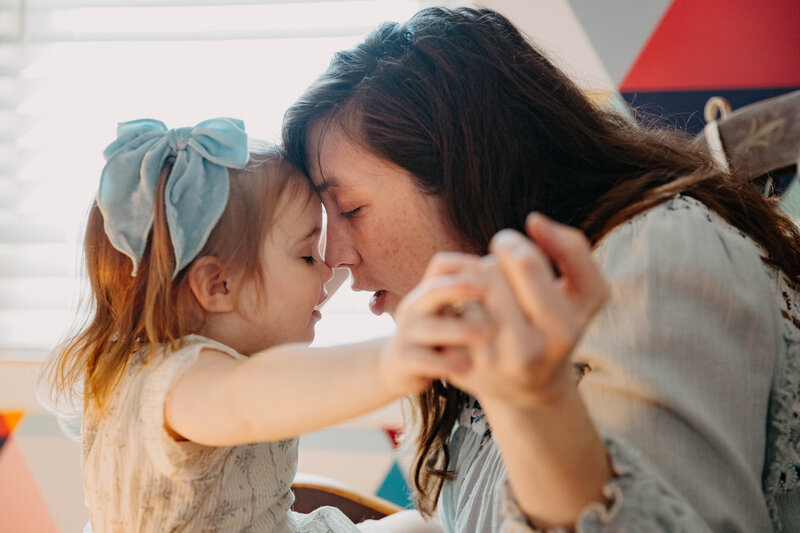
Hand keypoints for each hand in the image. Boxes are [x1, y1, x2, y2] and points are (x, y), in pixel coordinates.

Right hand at [380, 253, 488, 395]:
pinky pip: (426, 360)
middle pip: (433, 291)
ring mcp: (406, 334)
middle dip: (460, 289)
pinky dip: (448, 363)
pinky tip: (469, 367)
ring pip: (432, 328)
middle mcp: (413, 308)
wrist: (400, 367)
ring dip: (461, 330)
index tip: (493, 266)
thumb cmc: (434, 336)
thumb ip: (468, 295)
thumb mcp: (447, 312)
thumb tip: (504, 272)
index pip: (441, 268)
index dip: (465, 265)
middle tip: (488, 291)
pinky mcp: (403, 360)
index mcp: (427, 293)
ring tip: (488, 335)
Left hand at [447, 214, 607, 410]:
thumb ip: (574, 250)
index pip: (525, 264)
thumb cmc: (559, 326)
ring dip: (473, 280)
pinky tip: (468, 307)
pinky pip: (448, 309)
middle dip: (493, 262)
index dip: (512, 243)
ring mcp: (489, 361)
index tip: (509, 246)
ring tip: (489, 289)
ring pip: (466, 289)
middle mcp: (524, 351)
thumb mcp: (586, 293)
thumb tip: (535, 221)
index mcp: (561, 330)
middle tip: (501, 270)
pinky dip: (456, 300)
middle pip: (490, 274)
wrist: (528, 388)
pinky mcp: (460, 365)